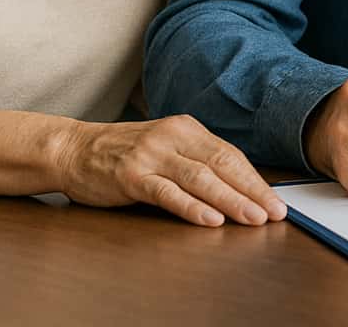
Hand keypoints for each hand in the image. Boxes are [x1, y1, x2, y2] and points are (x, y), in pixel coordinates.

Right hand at [57, 115, 286, 227]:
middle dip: (252, 191)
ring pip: (200, 179)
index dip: (255, 180)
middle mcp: (172, 137)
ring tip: (252, 218)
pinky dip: (192, 207)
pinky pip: (168, 193)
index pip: (230, 155)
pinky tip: (211, 219)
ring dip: (230, 201)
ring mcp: (151, 155)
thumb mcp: (166, 147)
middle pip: (222, 165)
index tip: (275, 200)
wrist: (73, 149)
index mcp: (187, 128)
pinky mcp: (131, 176)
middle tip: (274, 212)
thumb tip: (238, 186)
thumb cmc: (124, 153)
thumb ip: (196, 160)